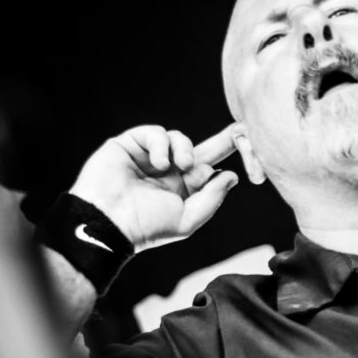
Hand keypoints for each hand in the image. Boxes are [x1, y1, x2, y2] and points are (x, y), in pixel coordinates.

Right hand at [69, 124, 238, 251]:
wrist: (108, 223)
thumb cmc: (146, 227)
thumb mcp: (187, 218)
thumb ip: (212, 197)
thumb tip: (233, 176)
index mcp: (184, 189)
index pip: (212, 168)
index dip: (229, 159)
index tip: (250, 144)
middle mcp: (170, 171)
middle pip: (204, 148)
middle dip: (225, 140)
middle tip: (240, 130)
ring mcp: (150, 156)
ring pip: (180, 139)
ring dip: (185, 149)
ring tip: (181, 166)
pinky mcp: (130, 144)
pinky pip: (155, 133)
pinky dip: (161, 144)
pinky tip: (159, 164)